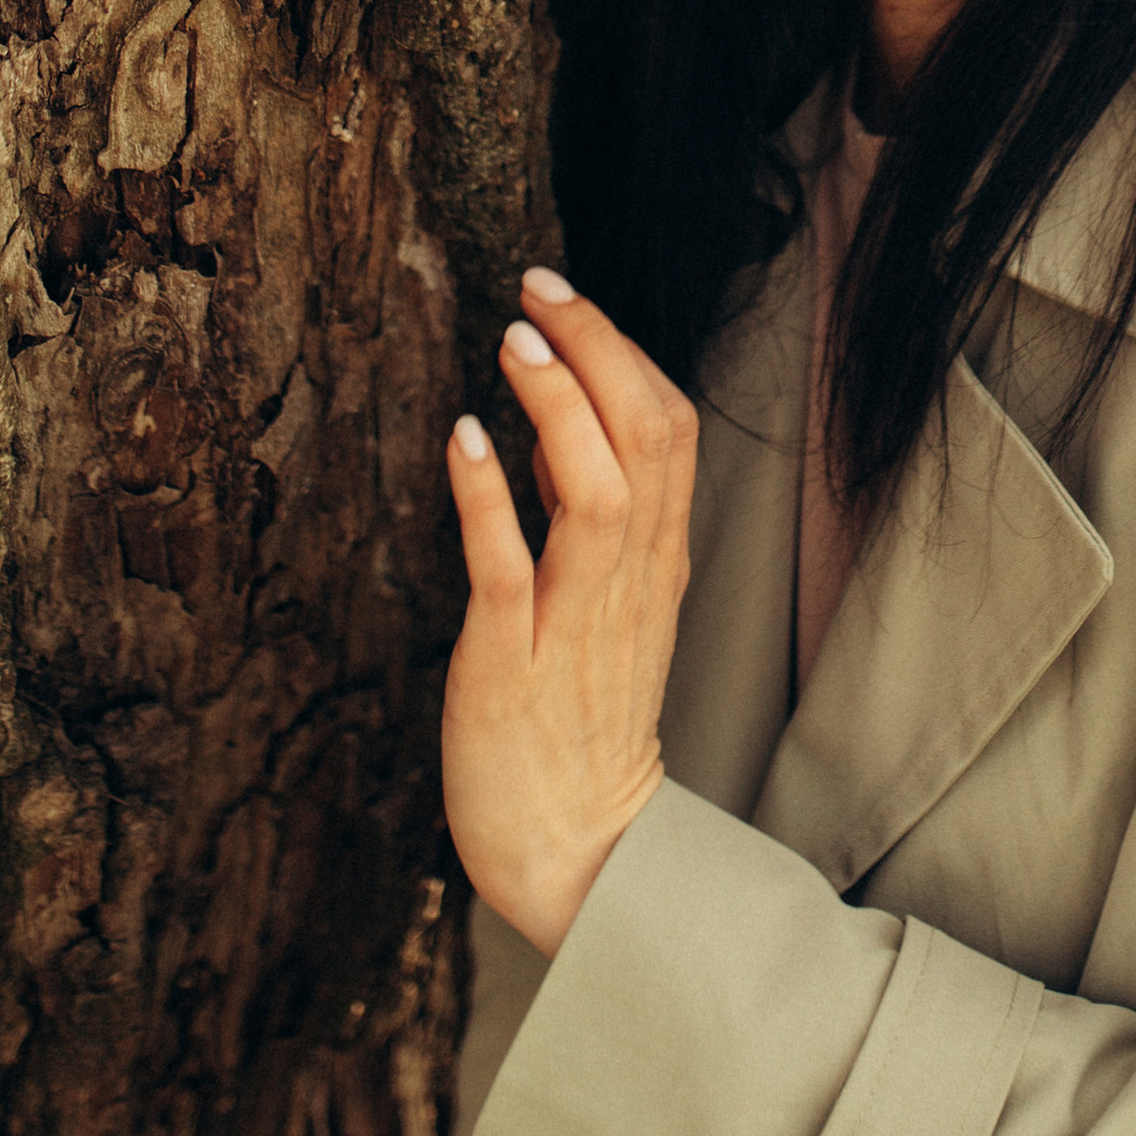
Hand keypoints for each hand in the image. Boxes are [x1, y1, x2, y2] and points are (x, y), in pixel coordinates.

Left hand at [442, 269, 698, 955]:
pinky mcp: (516, 663)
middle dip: (595, 348)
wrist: (579, 850)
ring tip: (512, 339)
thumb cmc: (579, 723)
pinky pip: (511, 568)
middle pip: (646, 438)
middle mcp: (631, 581)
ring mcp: (577, 622)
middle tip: (538, 285)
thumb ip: (589, 519)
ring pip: (596, 490)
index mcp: (657, 563)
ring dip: (557, 404)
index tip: (563, 297)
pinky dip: (489, 496)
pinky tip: (466, 435)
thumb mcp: (606, 606)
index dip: (622, 351)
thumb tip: (554, 424)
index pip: (669, 430)